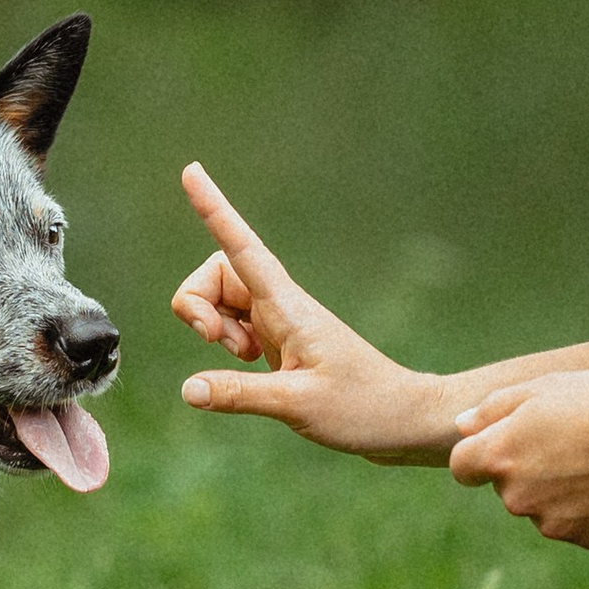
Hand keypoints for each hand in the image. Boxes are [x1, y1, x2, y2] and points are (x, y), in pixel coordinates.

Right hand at [171, 166, 459, 461]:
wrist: (402, 418)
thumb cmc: (362, 407)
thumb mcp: (297, 404)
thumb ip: (239, 394)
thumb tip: (187, 389)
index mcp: (287, 306)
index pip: (242, 247)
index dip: (214, 209)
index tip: (192, 171)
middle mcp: (280, 303)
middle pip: (214, 273)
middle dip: (196, 304)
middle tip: (217, 343)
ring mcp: (278, 320)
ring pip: (218, 299)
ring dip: (211, 326)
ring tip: (246, 361)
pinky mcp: (278, 340)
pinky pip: (231, 323)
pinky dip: (225, 344)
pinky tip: (252, 366)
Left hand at [447, 370, 588, 548]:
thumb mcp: (547, 387)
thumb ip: (495, 408)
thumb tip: (462, 425)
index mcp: (502, 456)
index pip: (463, 466)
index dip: (481, 452)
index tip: (506, 441)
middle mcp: (518, 498)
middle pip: (508, 486)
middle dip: (528, 468)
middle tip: (570, 441)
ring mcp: (553, 523)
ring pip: (543, 507)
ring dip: (559, 489)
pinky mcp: (587, 539)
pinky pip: (578, 523)